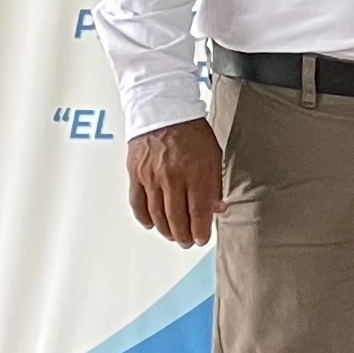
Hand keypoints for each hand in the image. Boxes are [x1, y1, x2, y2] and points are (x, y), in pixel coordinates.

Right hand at [126, 120, 222, 247]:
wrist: (164, 111)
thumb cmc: (192, 131)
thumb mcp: (214, 156)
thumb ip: (215, 184)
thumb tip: (218, 209)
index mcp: (195, 173)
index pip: (198, 213)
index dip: (200, 231)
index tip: (202, 239)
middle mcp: (172, 178)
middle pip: (176, 218)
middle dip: (184, 235)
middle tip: (187, 241)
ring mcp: (152, 177)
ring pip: (157, 215)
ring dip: (166, 230)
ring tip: (173, 236)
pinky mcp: (136, 174)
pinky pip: (138, 204)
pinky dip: (144, 218)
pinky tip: (151, 224)